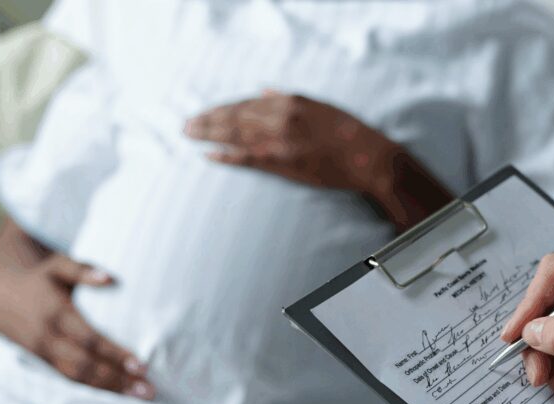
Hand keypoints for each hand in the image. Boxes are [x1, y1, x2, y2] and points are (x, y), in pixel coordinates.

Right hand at [0, 228, 153, 398]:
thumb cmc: (40, 278)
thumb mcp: (58, 265)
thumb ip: (82, 270)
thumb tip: (109, 278)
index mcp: (55, 314)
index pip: (90, 340)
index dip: (115, 354)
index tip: (142, 365)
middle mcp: (47, 338)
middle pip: (85, 365)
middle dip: (117, 380)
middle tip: (148, 390)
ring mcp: (42, 354)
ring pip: (76, 378)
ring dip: (107, 391)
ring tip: (138, 398)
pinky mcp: (40, 364)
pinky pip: (67, 381)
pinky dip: (91, 392)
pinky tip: (116, 399)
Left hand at [184, 91, 451, 229]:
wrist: (368, 157)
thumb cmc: (348, 133)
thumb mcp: (319, 106)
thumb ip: (289, 98)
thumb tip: (265, 90)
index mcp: (289, 102)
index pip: (246, 104)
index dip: (222, 109)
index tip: (206, 113)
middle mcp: (280, 117)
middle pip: (234, 117)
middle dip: (207, 121)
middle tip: (186, 125)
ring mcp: (279, 140)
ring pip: (235, 135)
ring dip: (209, 135)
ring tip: (190, 136)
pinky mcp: (282, 162)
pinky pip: (247, 158)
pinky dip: (226, 156)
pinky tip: (209, 156)